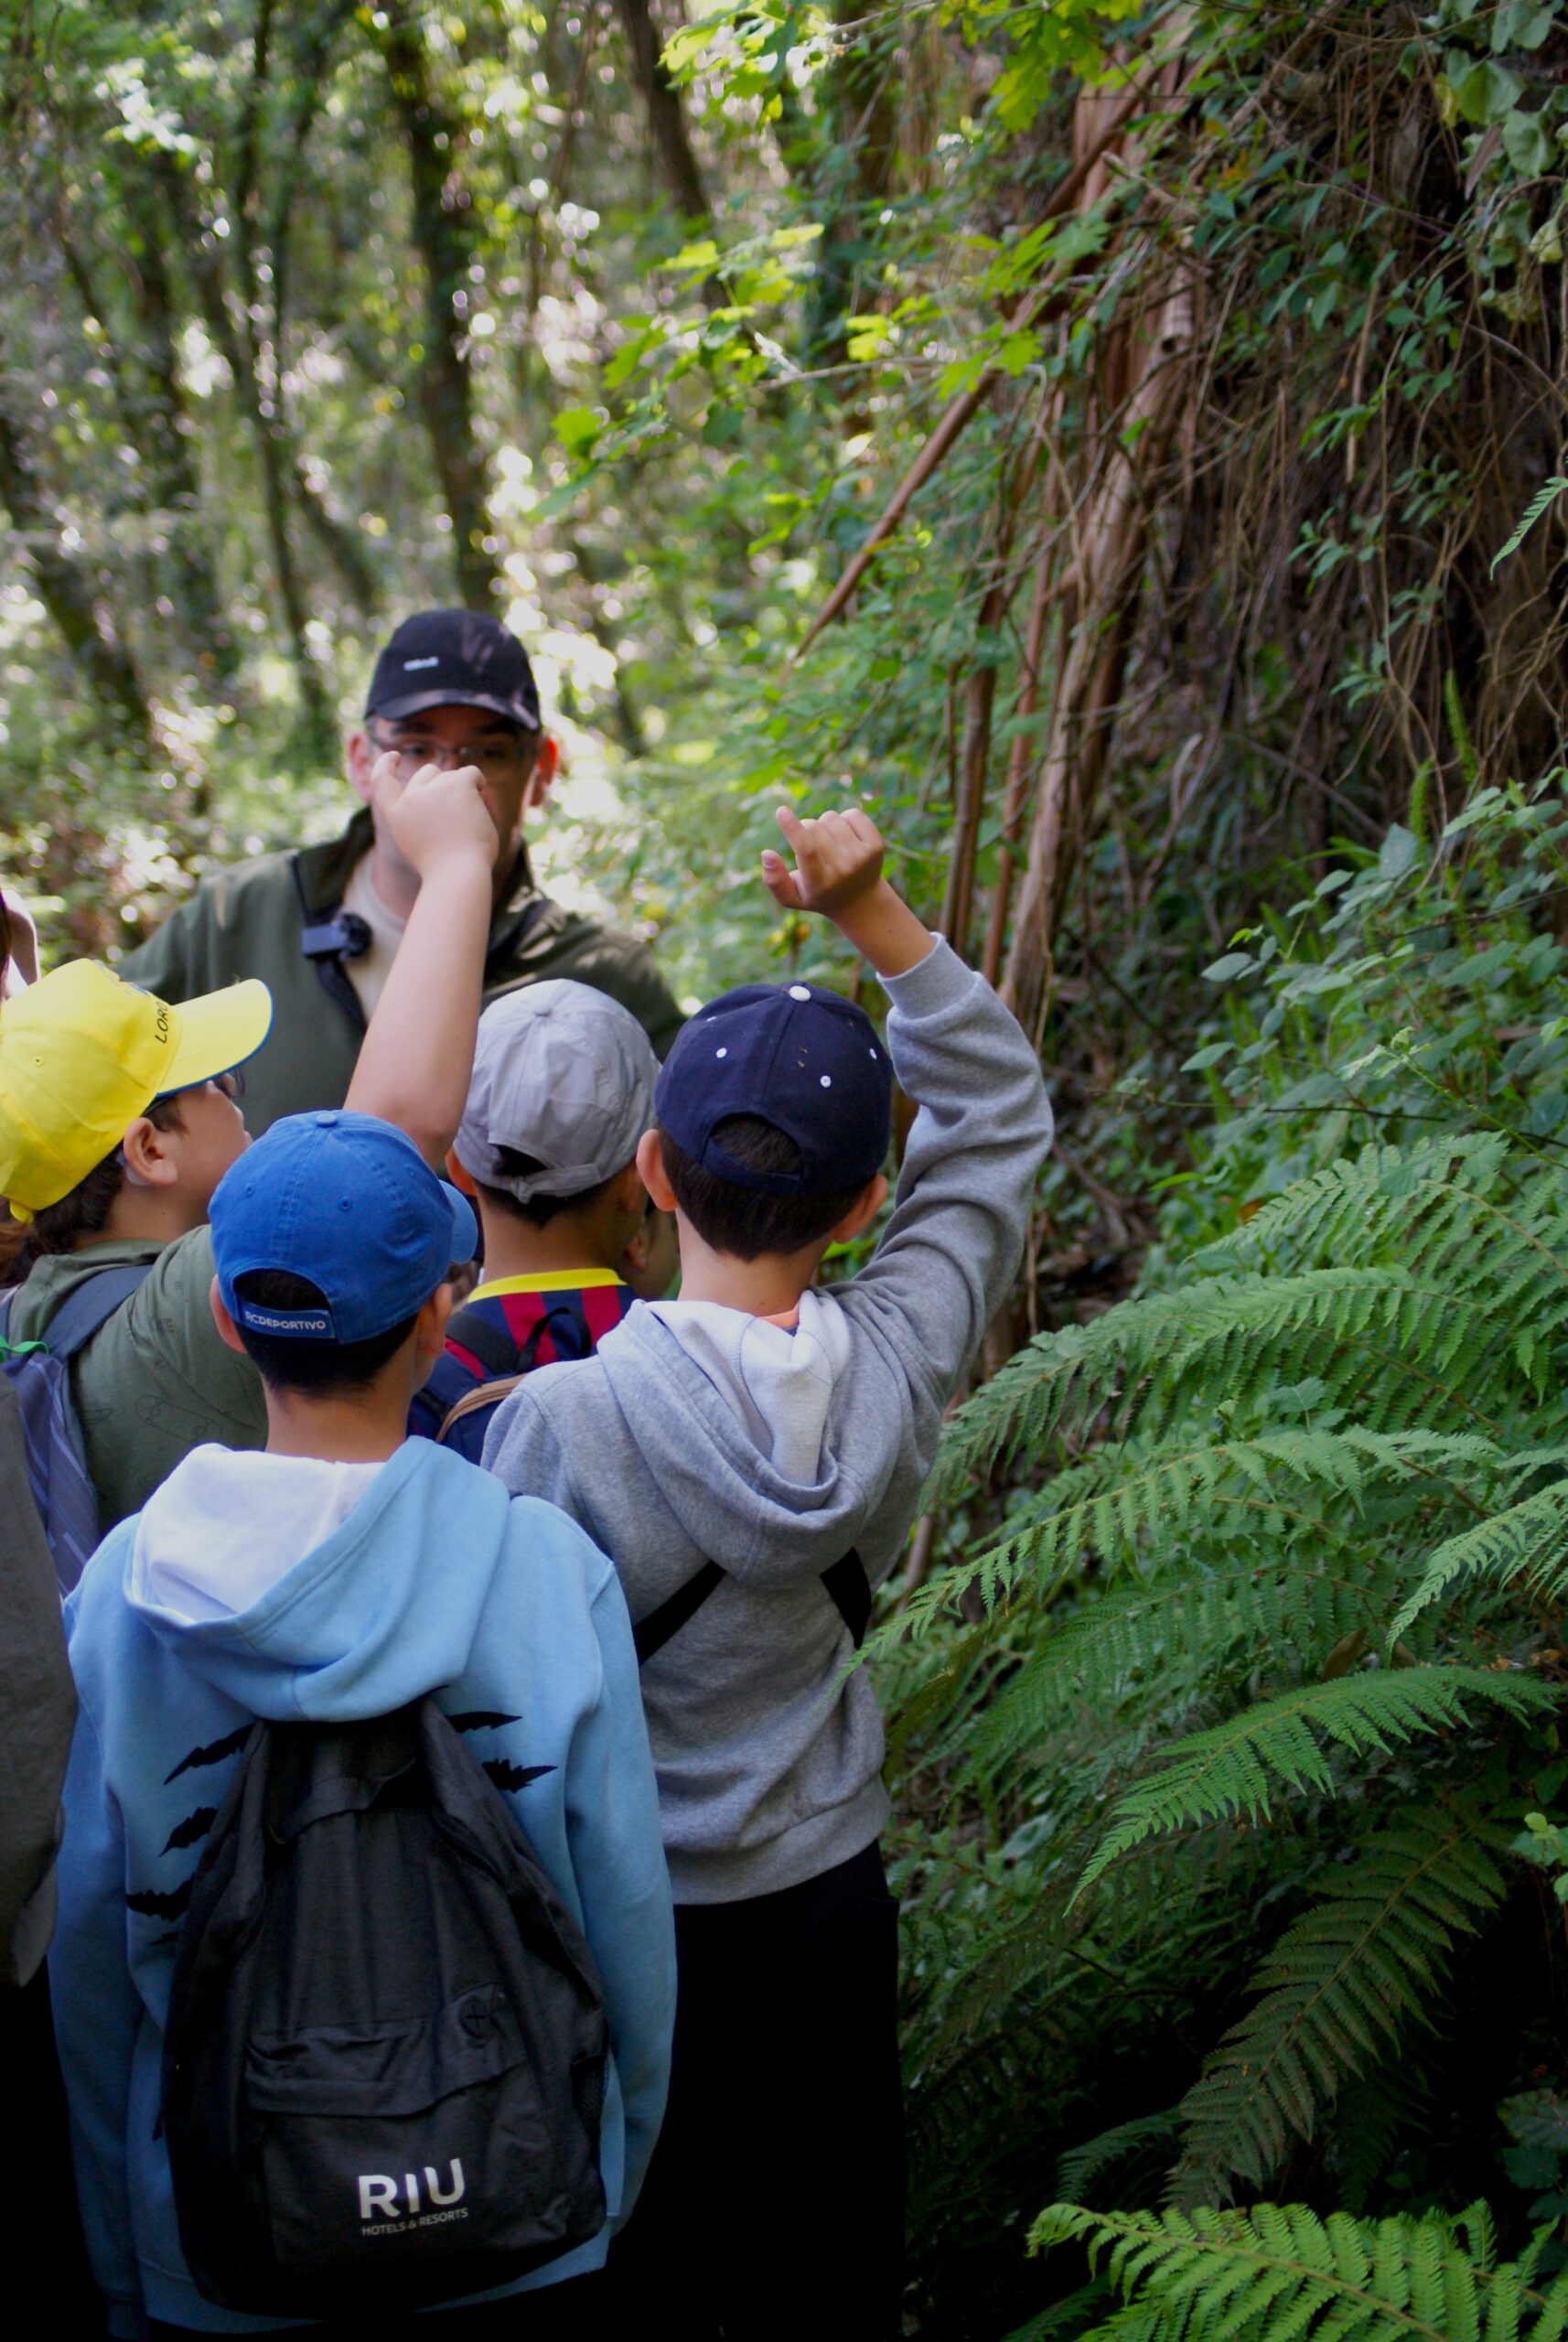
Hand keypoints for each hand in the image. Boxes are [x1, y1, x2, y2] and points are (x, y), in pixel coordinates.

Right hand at [373, 751, 498, 881]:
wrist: (458, 875)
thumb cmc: (447, 869)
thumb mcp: (422, 846)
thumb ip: (422, 820)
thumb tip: (443, 799)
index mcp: (397, 816)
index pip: (381, 782)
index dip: (385, 765)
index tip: (393, 756)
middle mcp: (411, 799)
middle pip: (427, 773)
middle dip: (444, 784)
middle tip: (458, 811)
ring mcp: (432, 790)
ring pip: (452, 776)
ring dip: (464, 793)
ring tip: (468, 821)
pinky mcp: (457, 785)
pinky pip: (471, 772)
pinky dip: (478, 782)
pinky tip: (480, 799)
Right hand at [761, 805, 883, 916]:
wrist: (860, 901)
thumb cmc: (816, 894)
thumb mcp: (792, 897)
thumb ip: (774, 880)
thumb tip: (766, 853)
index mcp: (820, 884)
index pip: (806, 850)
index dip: (792, 829)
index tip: (781, 811)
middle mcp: (843, 870)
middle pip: (813, 827)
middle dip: (805, 829)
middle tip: (811, 847)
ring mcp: (862, 857)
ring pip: (831, 818)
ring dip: (824, 826)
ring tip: (829, 845)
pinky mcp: (876, 845)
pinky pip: (852, 814)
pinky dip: (844, 820)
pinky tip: (845, 839)